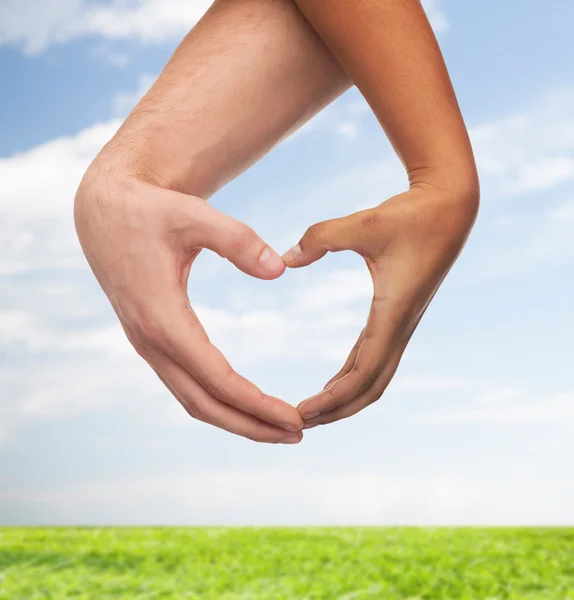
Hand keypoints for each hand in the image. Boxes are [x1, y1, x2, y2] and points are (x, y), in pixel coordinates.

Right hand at [74, 165, 303, 442]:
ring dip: (235, 419)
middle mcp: (151, 341)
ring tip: (277, 428)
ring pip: (192, 400)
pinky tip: (243, 400)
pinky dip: (217, 401)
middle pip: (205, 404)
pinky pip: (185, 383)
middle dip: (251, 425)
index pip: (217, 379)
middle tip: (298, 435)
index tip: (295, 420)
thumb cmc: (150, 210)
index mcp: (162, 318)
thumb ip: (238, 240)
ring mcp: (147, 344)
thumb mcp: (193, 215)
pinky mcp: (151, 339)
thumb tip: (280, 269)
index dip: (257, 404)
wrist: (104, 210)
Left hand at [283, 185, 477, 426]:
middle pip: (369, 389)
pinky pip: (374, 357)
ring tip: (312, 411)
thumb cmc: (410, 214)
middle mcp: (400, 327)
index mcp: (392, 315)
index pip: (361, 375)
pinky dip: (352, 376)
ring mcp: (402, 324)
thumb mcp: (363, 224)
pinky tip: (334, 381)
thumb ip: (320, 238)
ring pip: (374, 377)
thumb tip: (284, 259)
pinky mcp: (398, 316)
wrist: (449, 208)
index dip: (331, 400)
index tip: (299, 413)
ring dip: (345, 398)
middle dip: (336, 411)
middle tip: (298, 424)